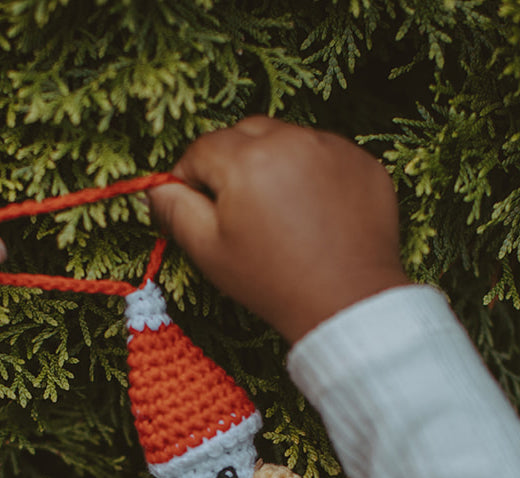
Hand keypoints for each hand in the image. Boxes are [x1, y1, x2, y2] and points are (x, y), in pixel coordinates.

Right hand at [148, 116, 411, 343]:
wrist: (345, 303)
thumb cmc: (271, 282)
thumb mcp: (208, 251)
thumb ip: (174, 210)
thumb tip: (156, 188)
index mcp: (247, 159)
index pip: (201, 148)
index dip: (187, 176)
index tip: (190, 204)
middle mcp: (292, 140)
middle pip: (244, 133)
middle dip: (230, 162)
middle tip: (233, 208)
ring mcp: (333, 148)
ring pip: (286, 140)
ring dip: (271, 164)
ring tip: (275, 212)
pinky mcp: (363, 163)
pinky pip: (324, 155)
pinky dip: (310, 174)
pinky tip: (309, 214)